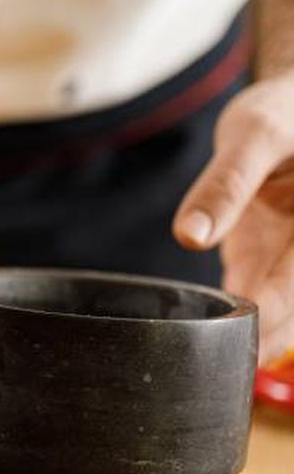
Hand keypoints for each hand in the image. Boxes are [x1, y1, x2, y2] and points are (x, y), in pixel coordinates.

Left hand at [174, 71, 293, 361]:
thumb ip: (225, 184)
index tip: (231, 340)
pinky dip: (234, 320)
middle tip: (210, 365)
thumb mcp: (253, 134)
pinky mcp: (272, 262)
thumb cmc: (285, 111)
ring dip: (250, 340)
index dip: (270, 318)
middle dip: (261, 341)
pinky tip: (199, 337)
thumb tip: (190, 236)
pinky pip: (258, 301)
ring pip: (284, 317)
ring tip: (202, 363)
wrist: (293, 109)